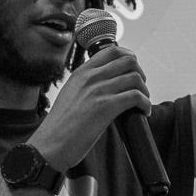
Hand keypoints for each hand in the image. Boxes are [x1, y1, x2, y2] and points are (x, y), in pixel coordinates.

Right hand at [34, 46, 149, 170]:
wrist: (49, 145)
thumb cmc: (60, 126)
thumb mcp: (71, 95)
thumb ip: (87, 85)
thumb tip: (109, 86)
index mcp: (81, 72)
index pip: (112, 51)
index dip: (130, 58)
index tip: (134, 71)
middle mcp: (90, 77)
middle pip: (129, 61)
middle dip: (140, 74)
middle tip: (140, 89)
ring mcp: (98, 90)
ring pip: (135, 78)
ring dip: (145, 91)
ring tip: (142, 103)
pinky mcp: (105, 107)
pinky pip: (136, 97)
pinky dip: (146, 104)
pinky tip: (143, 112)